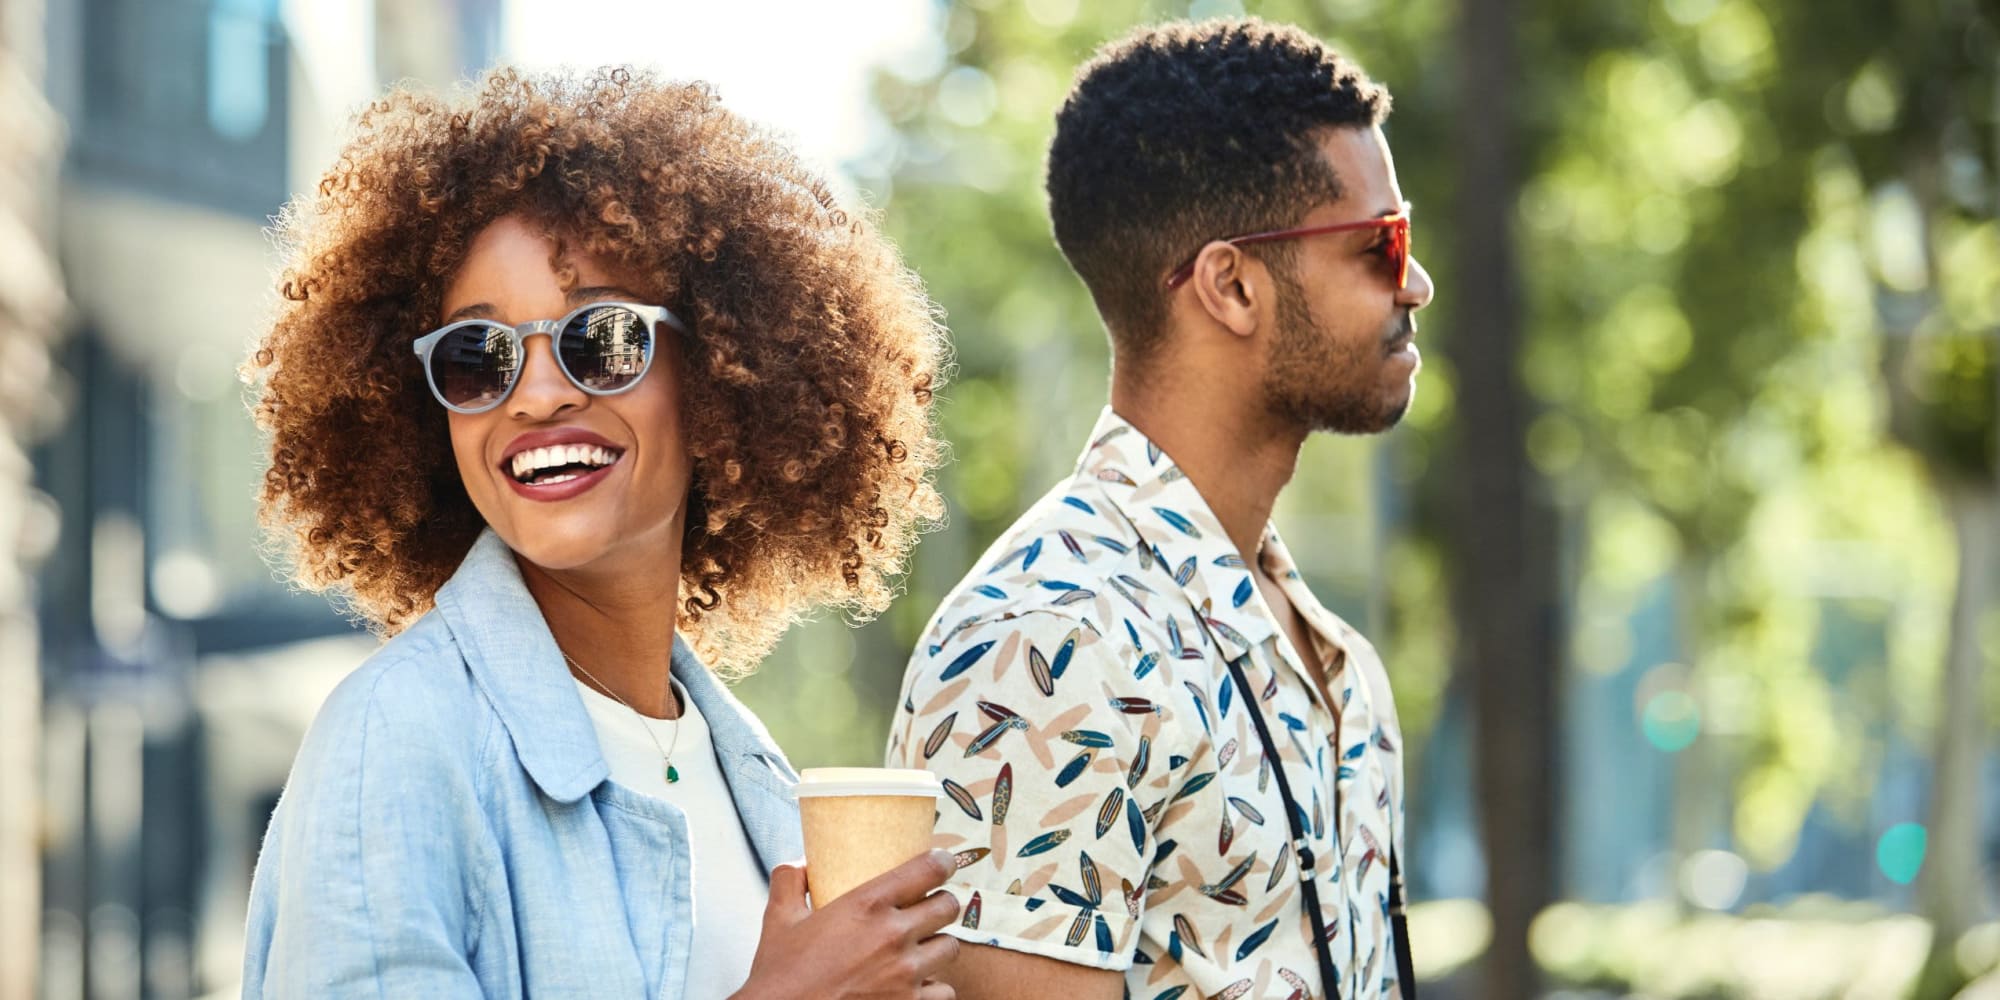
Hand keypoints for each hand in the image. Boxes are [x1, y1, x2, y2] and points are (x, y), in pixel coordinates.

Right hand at [734, 849, 961, 999]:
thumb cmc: (781, 975)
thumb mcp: (779, 919)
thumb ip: (790, 882)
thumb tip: (799, 863)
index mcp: (866, 905)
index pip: (929, 869)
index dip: (943, 862)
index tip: (943, 863)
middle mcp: (893, 935)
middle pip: (948, 906)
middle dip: (941, 905)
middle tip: (929, 909)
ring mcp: (905, 974)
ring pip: (950, 947)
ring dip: (938, 946)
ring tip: (923, 948)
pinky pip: (944, 991)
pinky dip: (934, 988)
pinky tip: (918, 985)